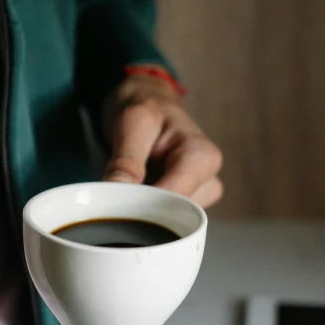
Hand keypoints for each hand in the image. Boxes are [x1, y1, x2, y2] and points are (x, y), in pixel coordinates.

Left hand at [102, 73, 222, 207]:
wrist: (149, 103)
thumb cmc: (145, 107)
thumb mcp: (131, 123)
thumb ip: (126, 161)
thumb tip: (117, 194)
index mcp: (202, 157)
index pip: (174, 200)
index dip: (142, 205)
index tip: (114, 200)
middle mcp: (209, 178)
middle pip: (174, 215)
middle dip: (141, 211)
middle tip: (114, 194)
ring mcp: (201, 193)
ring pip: (169, 222)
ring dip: (143, 211)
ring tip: (127, 186)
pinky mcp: (189, 202)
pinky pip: (166, 219)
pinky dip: (146, 211)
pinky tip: (137, 194)